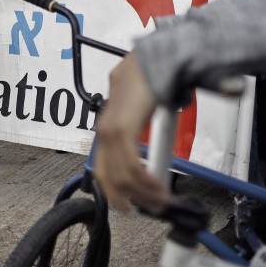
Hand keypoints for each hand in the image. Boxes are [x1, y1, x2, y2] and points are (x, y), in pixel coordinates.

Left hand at [93, 53, 170, 213]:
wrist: (155, 58)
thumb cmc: (150, 78)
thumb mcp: (142, 110)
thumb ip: (141, 129)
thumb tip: (151, 150)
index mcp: (107, 127)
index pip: (104, 170)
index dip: (117, 191)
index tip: (133, 202)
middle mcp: (104, 131)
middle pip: (110, 179)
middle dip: (131, 199)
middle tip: (151, 208)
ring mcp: (111, 130)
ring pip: (122, 177)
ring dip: (144, 194)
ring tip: (161, 201)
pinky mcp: (122, 129)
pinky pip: (131, 167)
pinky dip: (146, 182)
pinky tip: (159, 187)